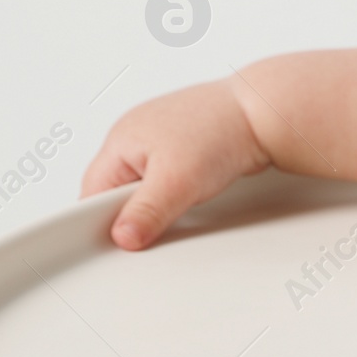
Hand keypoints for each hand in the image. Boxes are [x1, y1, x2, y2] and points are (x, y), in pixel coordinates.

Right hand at [80, 79, 270, 249]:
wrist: (265, 113)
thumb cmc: (222, 131)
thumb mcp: (177, 181)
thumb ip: (146, 212)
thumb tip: (121, 236)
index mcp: (120, 140)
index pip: (92, 191)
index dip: (102, 220)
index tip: (119, 243)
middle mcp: (135, 136)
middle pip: (116, 189)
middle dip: (132, 211)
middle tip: (154, 225)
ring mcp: (159, 140)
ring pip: (144, 185)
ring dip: (157, 201)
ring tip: (179, 202)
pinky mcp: (183, 147)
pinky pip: (167, 177)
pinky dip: (175, 190)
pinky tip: (191, 193)